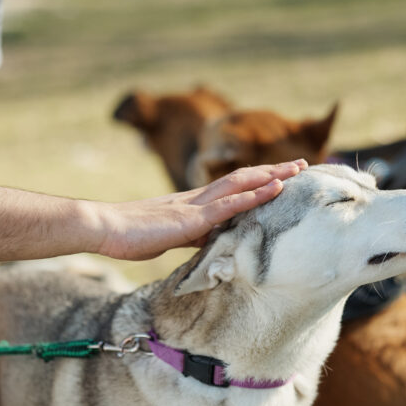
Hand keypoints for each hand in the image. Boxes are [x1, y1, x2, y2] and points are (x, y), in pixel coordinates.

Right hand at [97, 160, 305, 259]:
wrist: (103, 228)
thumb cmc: (128, 236)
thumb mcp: (169, 237)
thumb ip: (192, 237)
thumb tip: (212, 241)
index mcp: (192, 204)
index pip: (232, 187)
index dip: (258, 180)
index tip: (283, 176)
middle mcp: (197, 199)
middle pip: (242, 178)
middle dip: (274, 171)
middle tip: (302, 164)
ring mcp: (195, 206)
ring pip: (241, 185)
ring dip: (271, 177)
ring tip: (298, 170)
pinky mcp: (191, 219)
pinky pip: (228, 205)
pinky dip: (254, 196)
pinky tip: (274, 190)